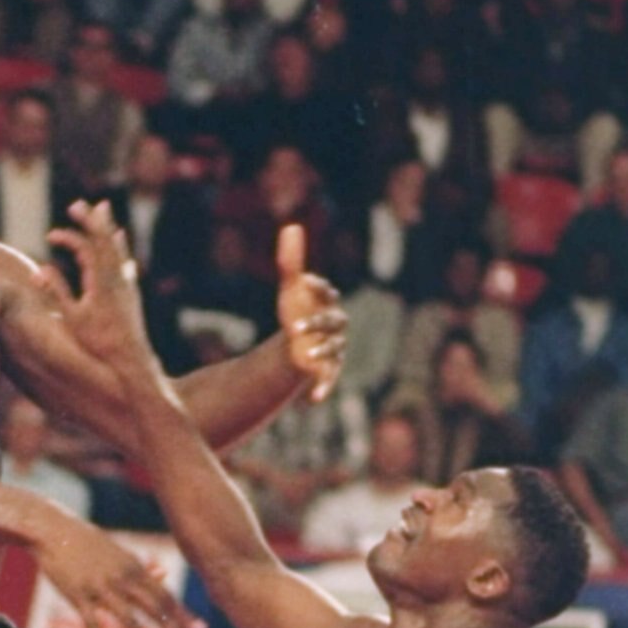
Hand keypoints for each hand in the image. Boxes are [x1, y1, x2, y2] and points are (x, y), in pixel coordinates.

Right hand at [34, 512, 199, 627]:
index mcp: (134, 569)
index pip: (165, 596)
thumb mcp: (117, 552)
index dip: (184, 614)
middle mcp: (123, 579)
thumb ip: (141, 566)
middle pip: (157, 610)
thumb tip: (163, 573)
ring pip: (131, 623)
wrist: (52, 530)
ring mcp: (101, 588)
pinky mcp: (79, 596)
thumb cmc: (85, 541)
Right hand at [40, 199, 154, 373]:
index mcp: (100, 281)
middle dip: (91, 220)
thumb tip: (39, 270)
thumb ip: (57, 291)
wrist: (131, 359)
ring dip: (106, 227)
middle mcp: (116, 277)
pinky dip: (118, 247)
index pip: (84, 248)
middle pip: (104, 239)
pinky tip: (120, 242)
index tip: (51, 236)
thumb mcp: (72, 317)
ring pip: (116, 248)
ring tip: (104, 209)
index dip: (67, 238)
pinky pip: (123, 261)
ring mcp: (126, 284)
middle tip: (79, 204)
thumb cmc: (98, 342)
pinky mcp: (130, 292)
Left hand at [276, 226, 344, 404]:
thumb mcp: (291, 287)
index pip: (326, 292)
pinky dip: (323, 389)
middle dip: (317, 323)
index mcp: (328, 302)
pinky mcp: (328, 370)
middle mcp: (336, 325)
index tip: (302, 282)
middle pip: (332, 322)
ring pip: (332, 350)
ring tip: (305, 357)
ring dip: (320, 352)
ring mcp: (334, 348)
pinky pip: (329, 380)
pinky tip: (313, 401)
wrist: (302, 342)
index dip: (317, 288)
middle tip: (296, 327)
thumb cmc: (299, 309)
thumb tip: (292, 226)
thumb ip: (291, 261)